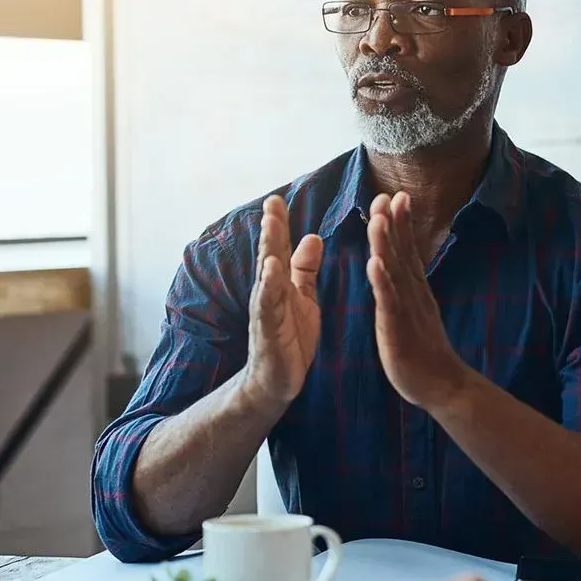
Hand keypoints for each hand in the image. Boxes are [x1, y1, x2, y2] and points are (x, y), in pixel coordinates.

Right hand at [240, 196, 323, 408]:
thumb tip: (314, 237)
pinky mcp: (268, 331)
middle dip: (271, 229)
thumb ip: (305, 270)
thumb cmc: (290, 338)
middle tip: (272, 203)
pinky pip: (268, 306)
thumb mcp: (303, 298)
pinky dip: (268, 287)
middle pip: (270, 255)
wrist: (275, 382)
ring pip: (266, 275)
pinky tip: (271, 269)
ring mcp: (266, 311)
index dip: (278, 224)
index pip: (279, 248)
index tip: (278, 198)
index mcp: (280, 284)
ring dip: (268, 249)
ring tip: (270, 225)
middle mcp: (269, 293)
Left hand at [366, 192, 473, 407]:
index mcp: (414, 290)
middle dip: (393, 223)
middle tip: (387, 194)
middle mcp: (412, 294)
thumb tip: (403, 266)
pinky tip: (374, 263)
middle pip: (401, 253)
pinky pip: (389, 301)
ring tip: (378, 219)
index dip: (401, 223)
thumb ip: (410, 287)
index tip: (397, 195)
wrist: (442, 385)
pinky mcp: (398, 328)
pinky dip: (382, 281)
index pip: (406, 250)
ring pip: (394, 272)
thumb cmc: (424, 351)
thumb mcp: (417, 311)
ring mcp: (406, 309)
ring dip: (386, 244)